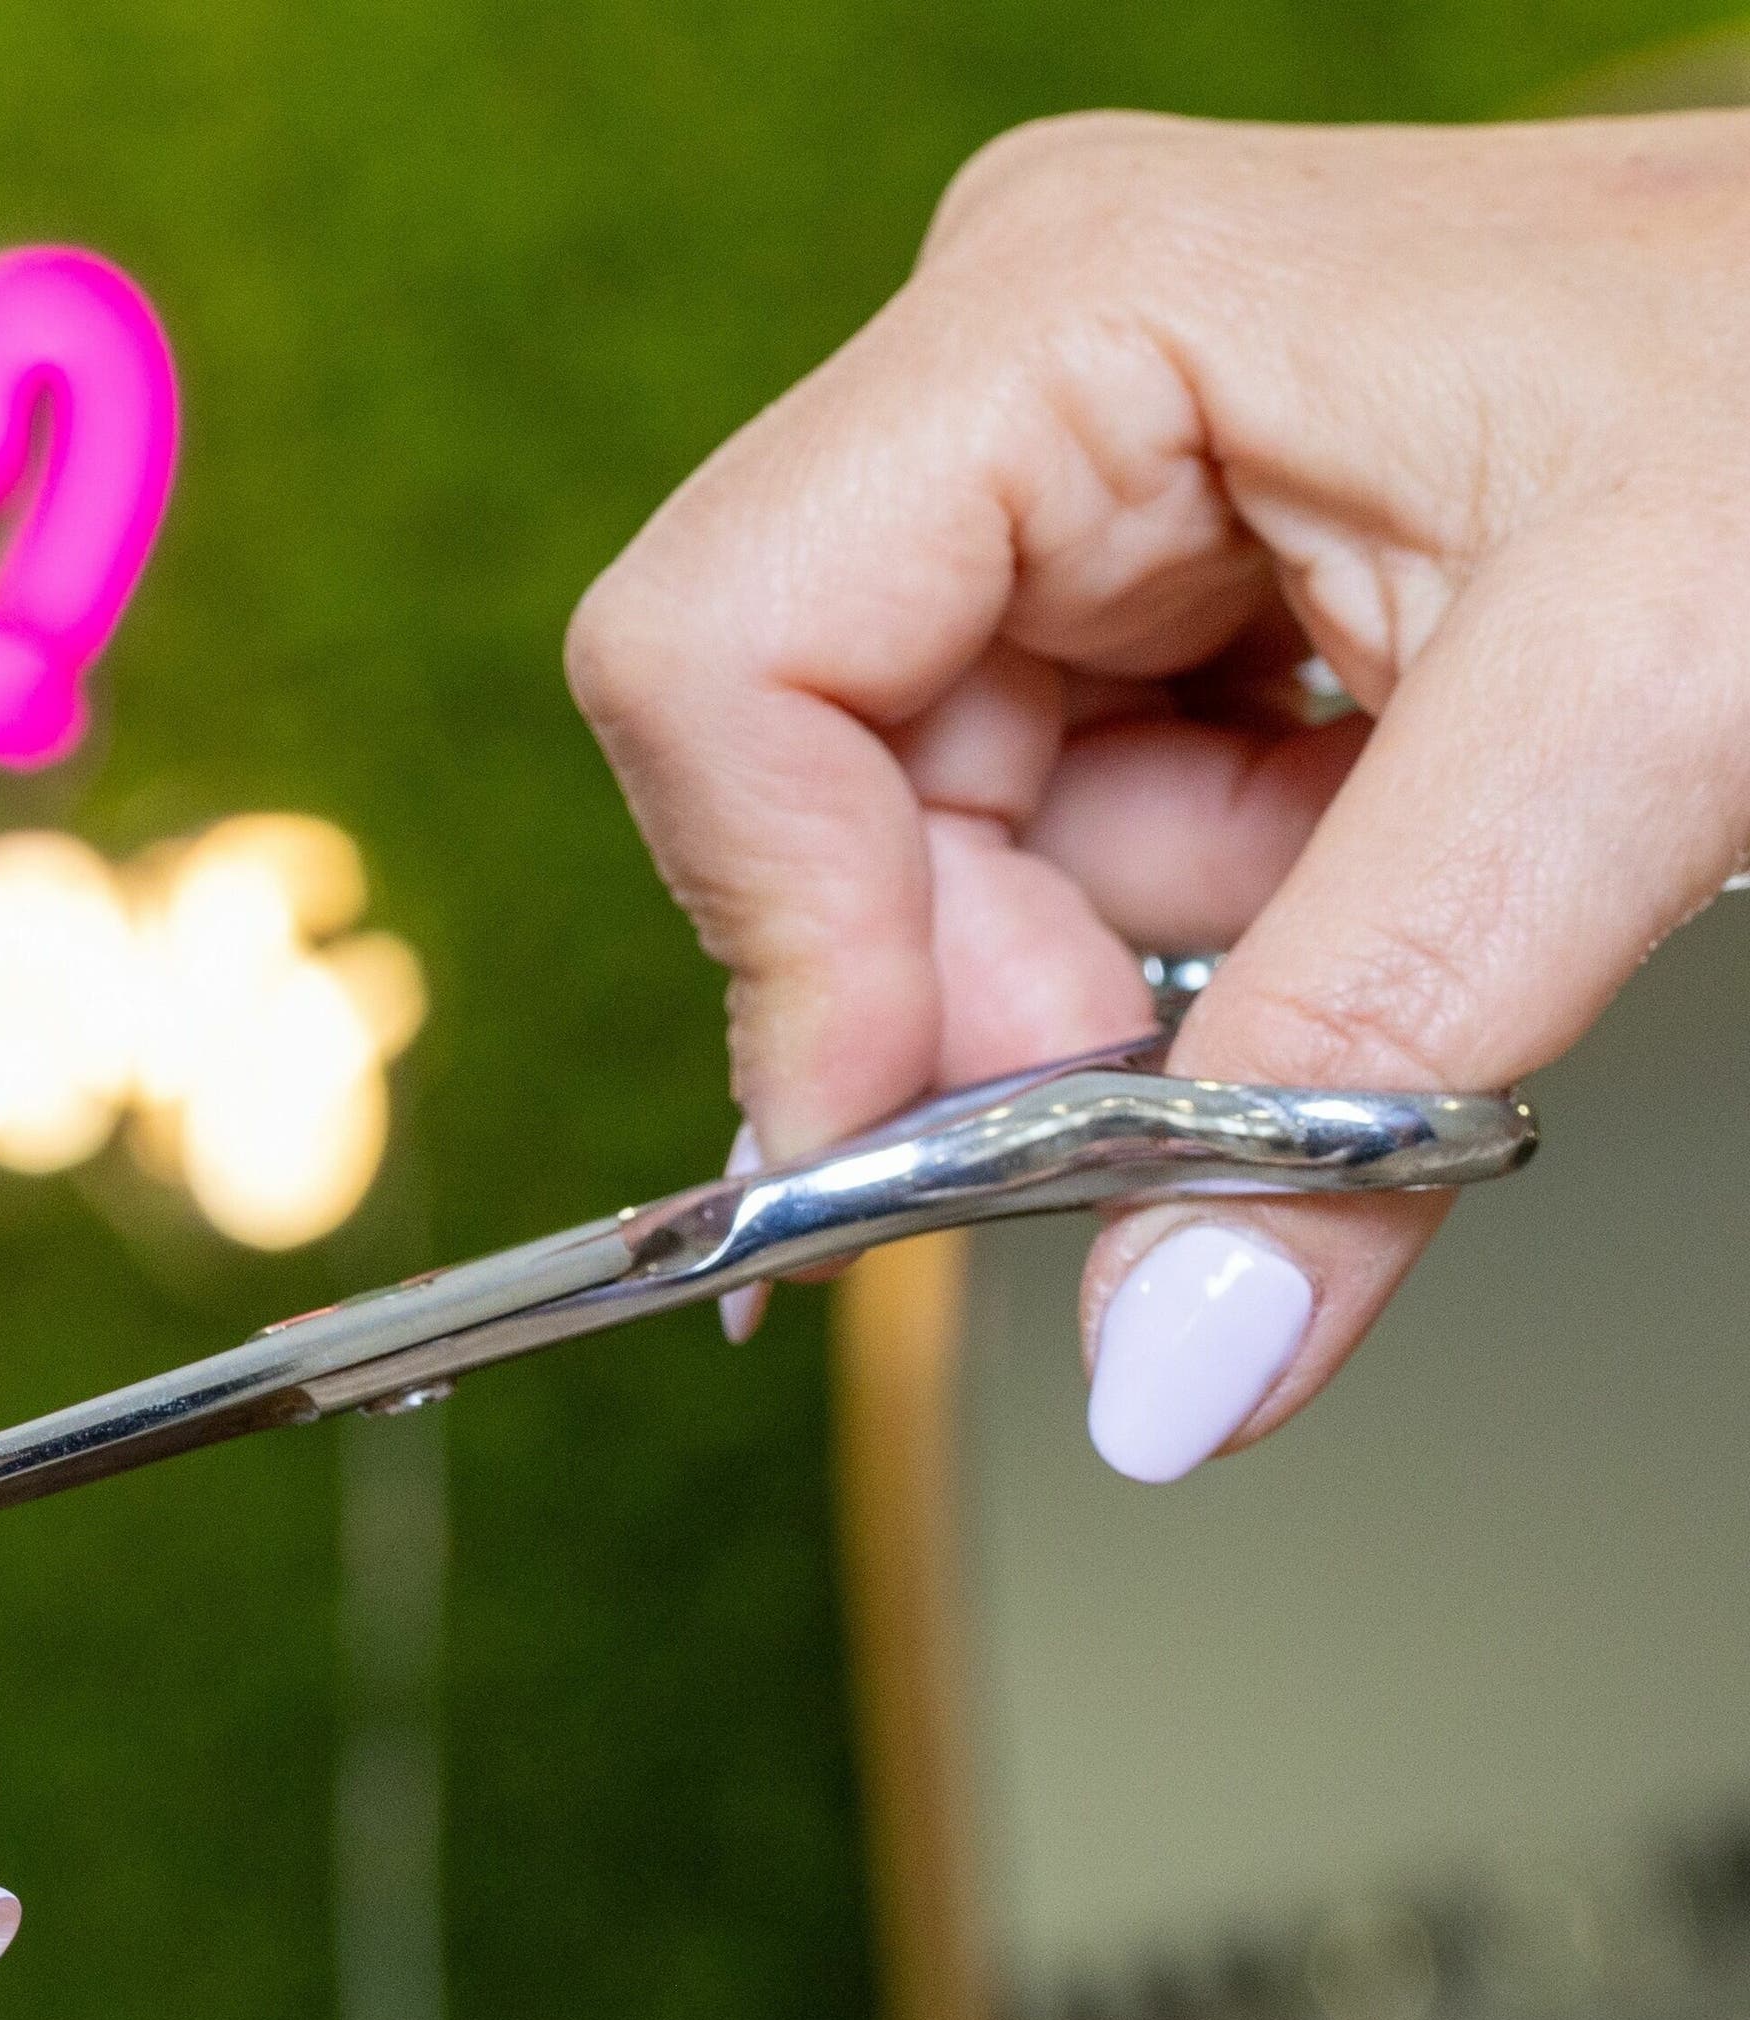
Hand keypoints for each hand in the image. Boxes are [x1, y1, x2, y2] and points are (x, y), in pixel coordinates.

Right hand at [568, 109, 1749, 1476]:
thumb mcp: (1645, 727)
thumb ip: (1368, 1055)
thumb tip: (1161, 1369)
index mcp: (1070, 307)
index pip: (717, 654)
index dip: (782, 930)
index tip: (904, 1149)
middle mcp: (1023, 364)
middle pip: (810, 778)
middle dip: (994, 988)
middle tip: (1192, 1111)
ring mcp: (1070, 459)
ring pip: (934, 839)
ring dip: (1134, 963)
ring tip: (1380, 904)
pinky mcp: (1139, 558)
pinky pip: (1060, 825)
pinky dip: (1202, 914)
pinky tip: (1358, 856)